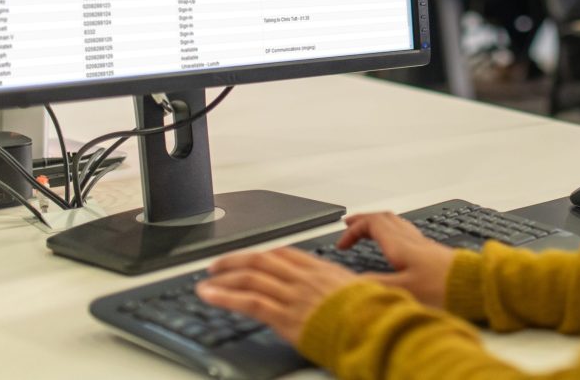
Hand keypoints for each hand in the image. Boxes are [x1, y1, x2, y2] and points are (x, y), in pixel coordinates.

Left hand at [197, 247, 357, 344]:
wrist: (374, 326)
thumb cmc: (371, 314)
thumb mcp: (357, 290)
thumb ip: (337, 288)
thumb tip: (333, 293)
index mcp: (321, 270)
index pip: (283, 254)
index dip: (260, 253)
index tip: (247, 256)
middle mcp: (303, 278)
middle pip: (261, 261)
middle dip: (234, 261)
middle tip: (216, 265)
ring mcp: (293, 296)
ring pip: (250, 278)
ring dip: (224, 279)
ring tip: (205, 282)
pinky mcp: (285, 316)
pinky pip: (249, 301)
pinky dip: (226, 296)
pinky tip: (210, 295)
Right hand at [338, 212, 457, 307]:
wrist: (475, 285)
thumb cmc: (445, 286)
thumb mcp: (405, 290)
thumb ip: (377, 285)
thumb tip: (352, 282)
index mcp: (401, 244)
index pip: (372, 224)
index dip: (354, 230)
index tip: (342, 244)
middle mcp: (412, 239)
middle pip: (384, 218)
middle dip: (364, 220)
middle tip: (349, 224)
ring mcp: (423, 244)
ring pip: (396, 223)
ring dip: (378, 224)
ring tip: (368, 230)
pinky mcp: (432, 252)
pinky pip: (406, 233)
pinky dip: (392, 233)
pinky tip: (395, 246)